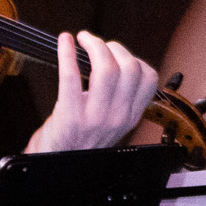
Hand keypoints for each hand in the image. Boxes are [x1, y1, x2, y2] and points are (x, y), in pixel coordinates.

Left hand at [24, 31, 161, 155]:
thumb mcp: (111, 122)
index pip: (148, 78)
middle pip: (129, 68)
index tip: (116, 53)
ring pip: (107, 69)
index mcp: (131, 116)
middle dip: (112, 46)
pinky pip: (71, 76)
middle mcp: (118, 116)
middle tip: (95, 43)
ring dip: (94, 45)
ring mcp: (96, 117)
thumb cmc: (79, 141)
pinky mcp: (71, 116)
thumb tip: (114, 61)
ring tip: (82, 40)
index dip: (133, 57)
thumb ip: (119, 98)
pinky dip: (67, 53)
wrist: (57, 165)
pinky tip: (64, 42)